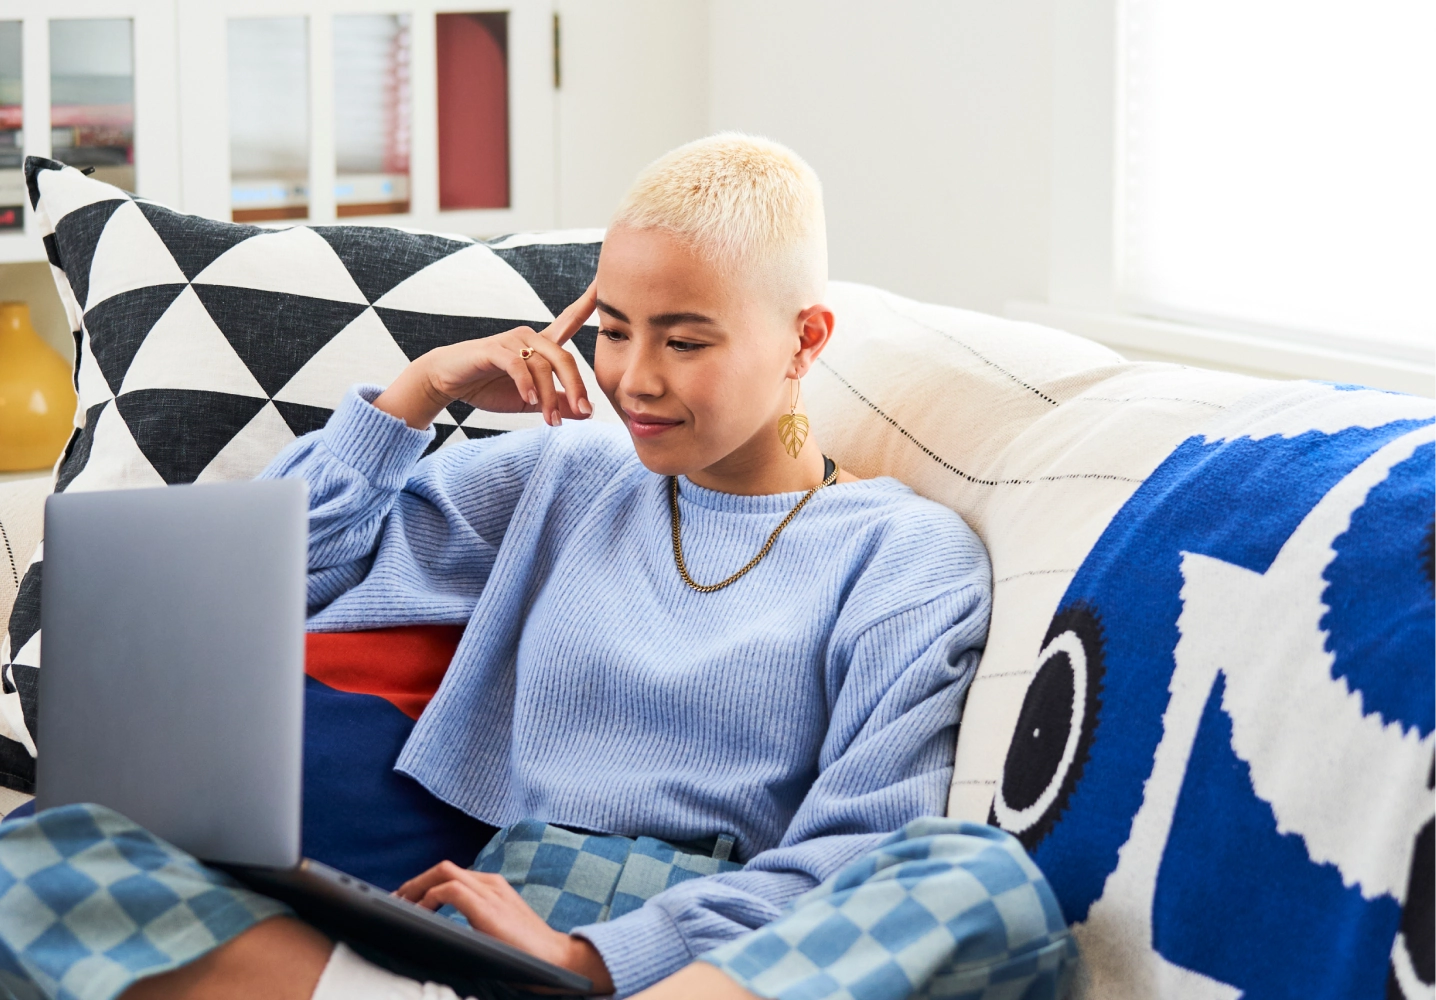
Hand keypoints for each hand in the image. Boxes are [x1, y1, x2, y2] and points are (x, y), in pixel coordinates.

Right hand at [375, 282, 598, 428]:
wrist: (448, 383)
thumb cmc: (489, 387)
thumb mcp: (530, 401)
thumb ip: (557, 404)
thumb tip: (586, 413)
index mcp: (540, 347)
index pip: (570, 321)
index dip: (588, 302)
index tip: (606, 283)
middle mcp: (529, 338)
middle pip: (564, 358)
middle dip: (577, 387)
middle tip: (584, 411)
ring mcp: (511, 342)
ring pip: (542, 367)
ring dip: (550, 397)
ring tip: (551, 421)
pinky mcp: (494, 350)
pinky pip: (518, 366)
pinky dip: (527, 384)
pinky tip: (530, 399)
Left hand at [394, 861, 614, 994]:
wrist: (557, 960)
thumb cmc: (526, 953)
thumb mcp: (496, 929)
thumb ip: (474, 920)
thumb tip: (440, 929)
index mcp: (493, 886)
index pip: (451, 874)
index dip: (423, 885)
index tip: (404, 901)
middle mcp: (491, 883)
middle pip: (443, 868)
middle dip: (414, 883)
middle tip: (393, 901)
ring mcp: (490, 892)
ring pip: (443, 872)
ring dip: (416, 887)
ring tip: (399, 905)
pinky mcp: (487, 907)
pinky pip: (449, 890)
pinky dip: (428, 899)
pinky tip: (419, 914)